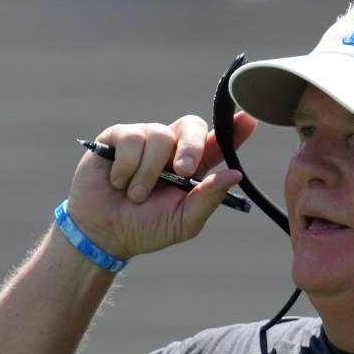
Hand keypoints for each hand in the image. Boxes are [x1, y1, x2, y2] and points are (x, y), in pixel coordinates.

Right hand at [65, 112, 256, 259]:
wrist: (104, 233)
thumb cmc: (147, 228)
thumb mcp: (184, 221)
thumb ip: (208, 198)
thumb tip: (235, 174)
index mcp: (194, 167)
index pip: (218, 142)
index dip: (235, 129)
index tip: (250, 120)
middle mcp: (172, 148)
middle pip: (192, 125)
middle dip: (191, 146)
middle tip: (182, 170)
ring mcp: (145, 139)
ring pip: (159, 135)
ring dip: (149, 171)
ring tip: (136, 195)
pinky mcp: (118, 137)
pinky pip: (131, 137)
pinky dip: (127, 166)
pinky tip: (119, 182)